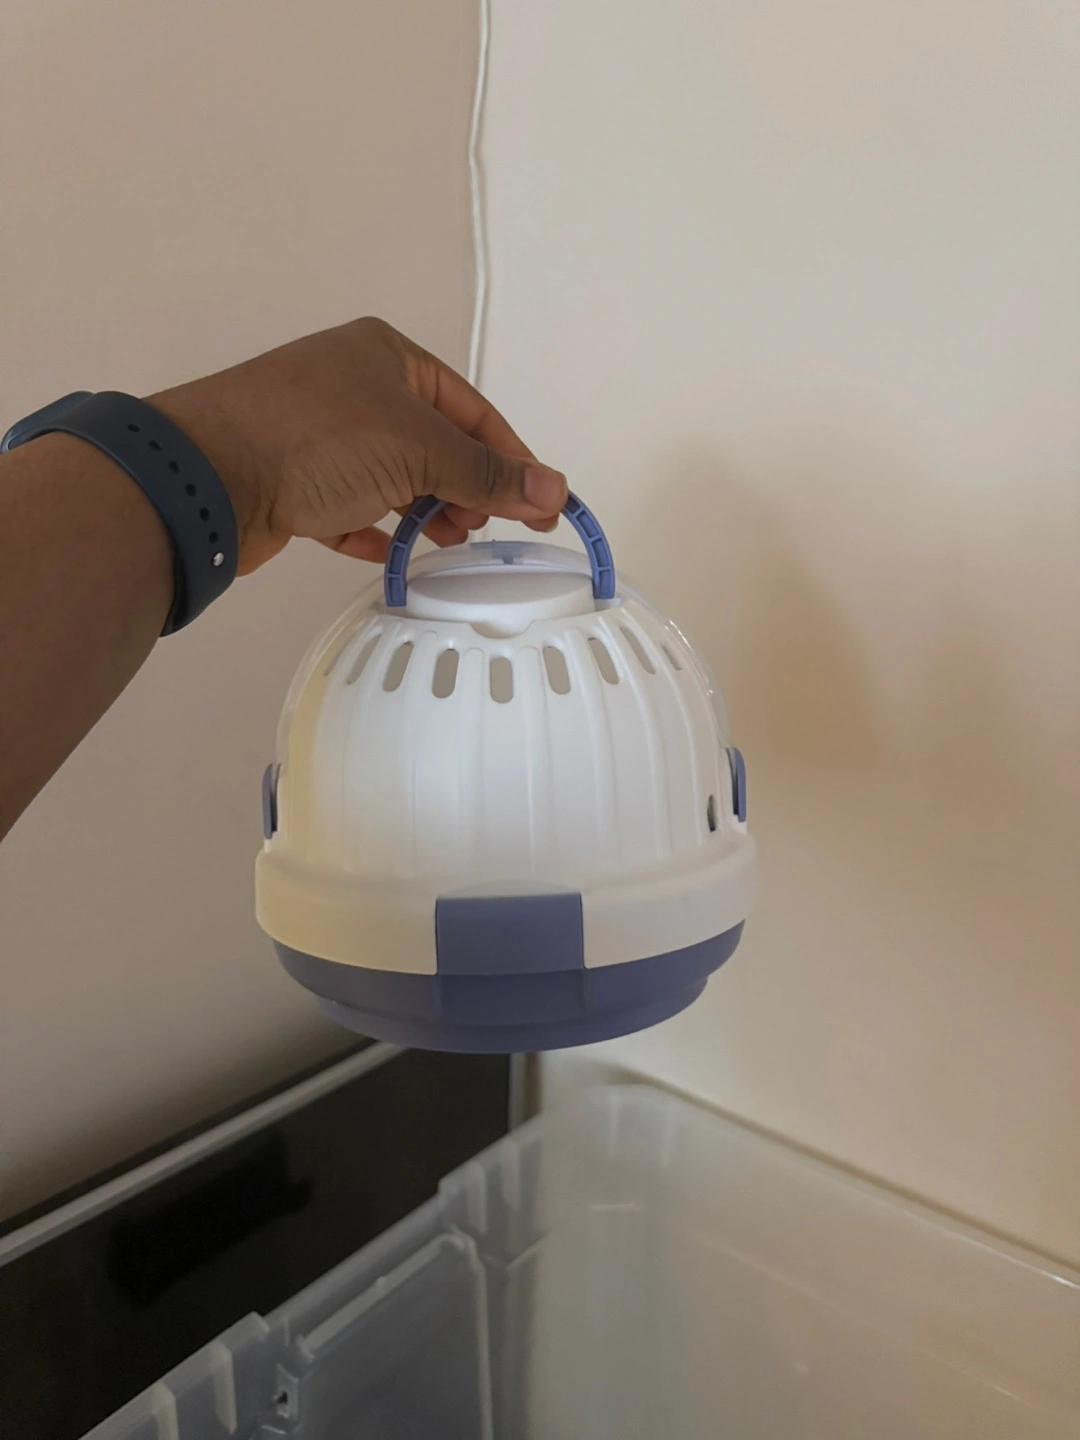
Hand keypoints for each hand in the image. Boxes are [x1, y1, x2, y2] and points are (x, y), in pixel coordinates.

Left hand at [151, 317, 567, 574]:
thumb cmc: (320, 440)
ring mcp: (319, 434)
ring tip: (444, 541)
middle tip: (483, 527)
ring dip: (423, 511)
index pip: (471, 409)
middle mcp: (354, 387)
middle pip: (432, 443)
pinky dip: (374, 529)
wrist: (208, 476)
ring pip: (392, 477)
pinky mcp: (292, 479)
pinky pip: (349, 506)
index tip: (540, 505)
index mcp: (388, 357)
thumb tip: (555, 489)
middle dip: (464, 487)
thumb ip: (487, 475)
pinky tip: (391, 553)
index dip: (510, 457)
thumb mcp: (418, 451)